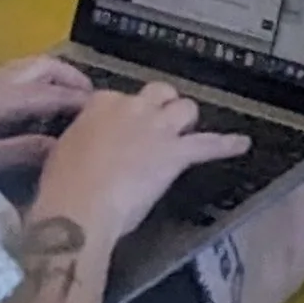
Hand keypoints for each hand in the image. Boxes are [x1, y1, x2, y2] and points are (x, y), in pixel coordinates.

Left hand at [0, 56, 96, 181]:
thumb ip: (21, 150)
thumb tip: (58, 145)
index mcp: (4, 97)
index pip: (51, 93)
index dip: (78, 100)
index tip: (101, 110)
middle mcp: (2, 78)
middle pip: (47, 66)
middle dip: (73, 78)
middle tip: (90, 98)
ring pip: (35, 63)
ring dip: (59, 74)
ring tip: (72, 94)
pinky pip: (23, 68)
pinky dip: (42, 76)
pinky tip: (42, 95)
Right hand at [37, 83, 246, 245]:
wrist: (78, 209)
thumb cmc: (61, 187)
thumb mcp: (62, 152)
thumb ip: (81, 140)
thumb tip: (84, 148)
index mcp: (101, 103)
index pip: (120, 99)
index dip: (125, 117)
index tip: (121, 132)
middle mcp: (133, 107)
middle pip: (159, 94)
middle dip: (162, 107)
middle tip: (158, 127)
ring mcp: (157, 129)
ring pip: (185, 108)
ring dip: (186, 121)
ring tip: (186, 133)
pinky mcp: (175, 154)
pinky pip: (207, 145)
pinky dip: (226, 145)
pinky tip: (242, 144)